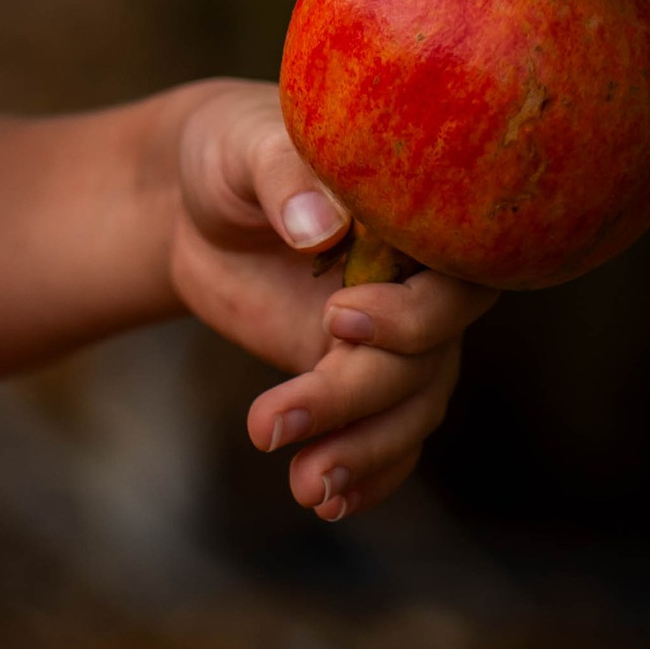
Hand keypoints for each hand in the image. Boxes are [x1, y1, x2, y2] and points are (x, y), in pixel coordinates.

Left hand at [167, 80, 495, 521]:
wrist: (196, 201)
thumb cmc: (232, 150)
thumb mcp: (245, 147)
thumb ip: (285, 179)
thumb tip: (317, 230)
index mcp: (414, 218)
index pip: (453, 278)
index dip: (410, 313)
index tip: (337, 319)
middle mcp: (420, 284)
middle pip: (423, 360)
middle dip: (355, 399)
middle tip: (270, 423)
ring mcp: (395, 337)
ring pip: (409, 409)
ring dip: (362, 454)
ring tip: (301, 486)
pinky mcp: (358, 375)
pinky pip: (389, 436)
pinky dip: (368, 475)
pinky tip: (325, 501)